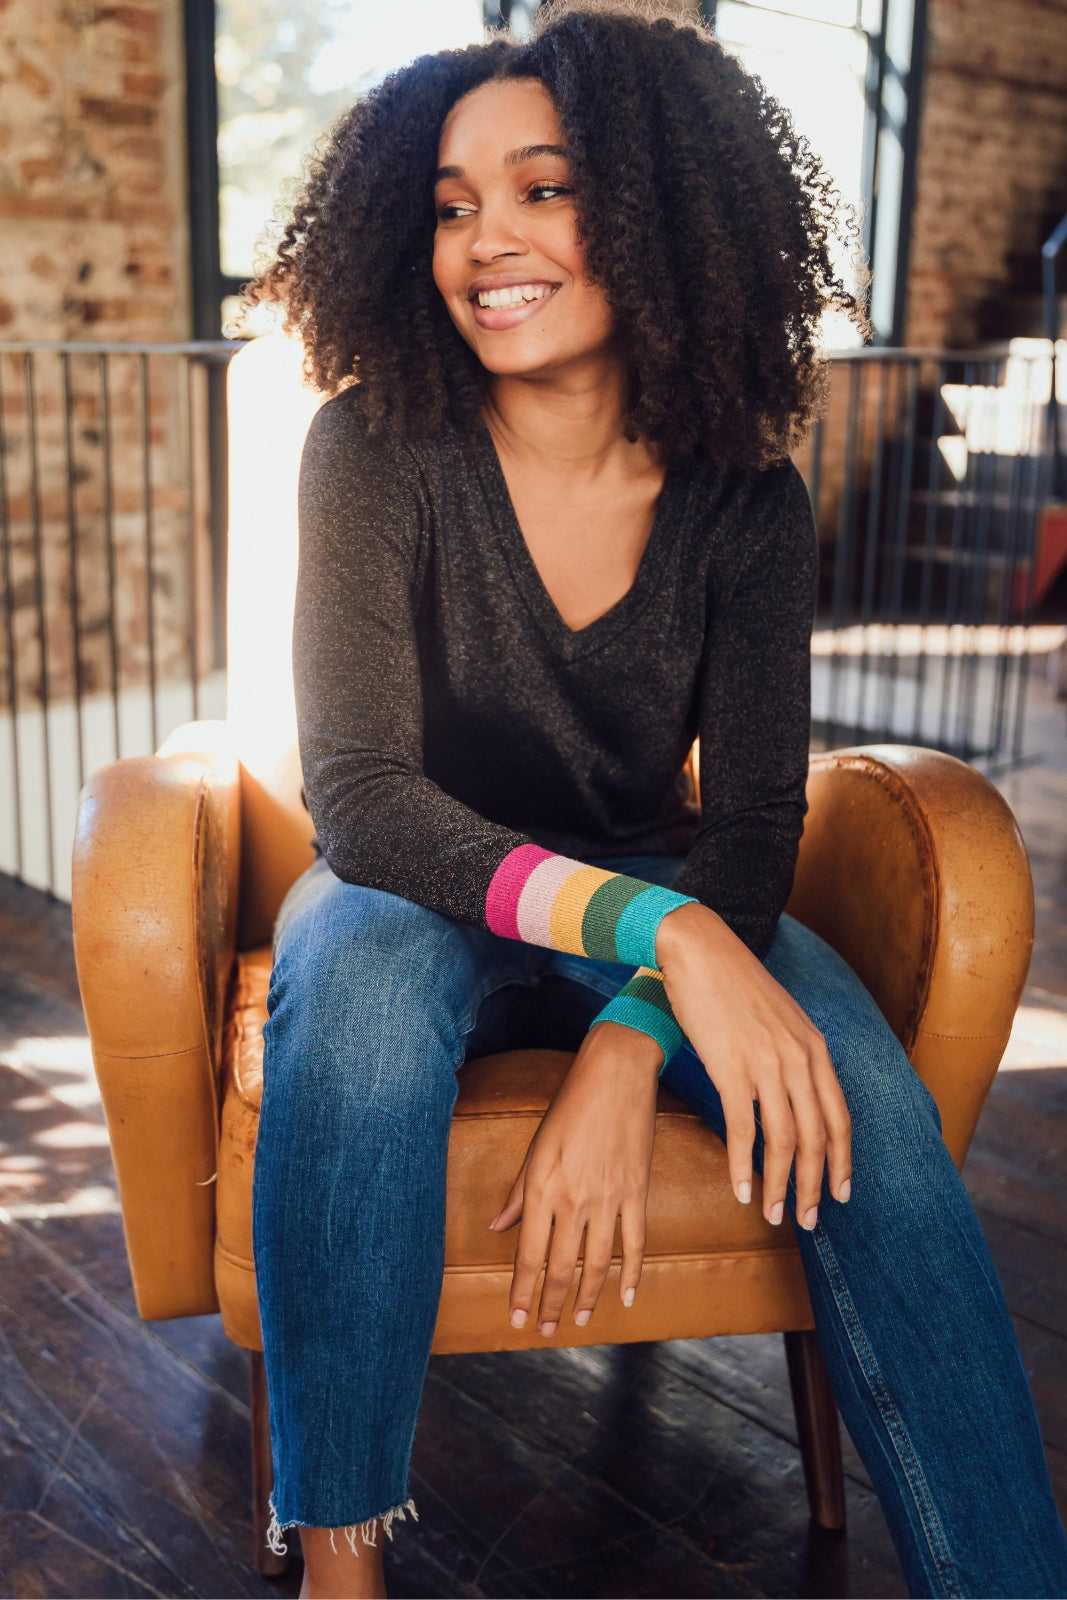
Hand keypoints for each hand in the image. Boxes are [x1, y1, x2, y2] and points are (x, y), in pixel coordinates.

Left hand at [488, 1020, 661, 1334]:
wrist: (617, 1073)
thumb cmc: (570, 1104)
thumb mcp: (536, 1146)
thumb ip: (519, 1192)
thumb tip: (499, 1226)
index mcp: (543, 1188)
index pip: (528, 1255)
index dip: (522, 1291)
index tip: (517, 1318)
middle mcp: (574, 1199)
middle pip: (560, 1266)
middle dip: (549, 1303)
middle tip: (545, 1330)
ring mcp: (609, 1198)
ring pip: (597, 1264)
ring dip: (585, 1297)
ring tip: (577, 1320)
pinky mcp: (637, 1191)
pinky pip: (635, 1243)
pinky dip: (631, 1274)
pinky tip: (625, 1297)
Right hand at [656, 902, 851, 1230]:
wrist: (699, 949)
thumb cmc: (733, 983)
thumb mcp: (779, 1017)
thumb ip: (793, 1053)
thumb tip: (796, 1092)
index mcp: (814, 1048)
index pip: (839, 1118)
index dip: (841, 1162)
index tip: (839, 1195)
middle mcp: (798, 1059)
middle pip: (817, 1138)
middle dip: (815, 1187)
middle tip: (807, 1221)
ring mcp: (766, 1064)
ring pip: (783, 1141)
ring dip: (780, 1185)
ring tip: (775, 1215)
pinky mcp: (730, 1067)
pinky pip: (741, 1129)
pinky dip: (741, 1166)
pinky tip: (740, 1190)